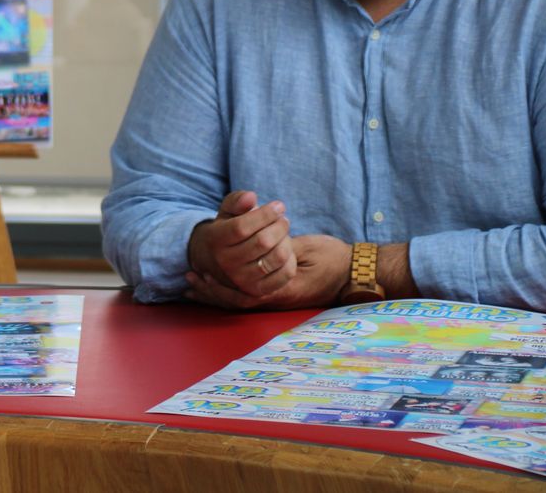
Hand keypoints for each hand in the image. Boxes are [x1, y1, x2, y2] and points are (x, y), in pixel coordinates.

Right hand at [186, 190, 295, 297]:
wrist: (216, 262)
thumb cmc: (227, 230)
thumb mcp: (226, 211)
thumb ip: (237, 200)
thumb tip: (251, 197)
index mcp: (217, 240)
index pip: (243, 227)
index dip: (265, 214)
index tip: (279, 206)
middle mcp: (226, 263)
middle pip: (263, 242)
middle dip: (280, 226)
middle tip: (283, 220)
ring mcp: (242, 280)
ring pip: (277, 257)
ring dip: (286, 241)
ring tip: (283, 234)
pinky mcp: (258, 291)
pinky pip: (285, 274)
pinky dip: (291, 259)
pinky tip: (285, 250)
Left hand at [186, 234, 351, 310]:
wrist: (357, 273)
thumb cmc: (333, 258)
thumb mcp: (304, 248)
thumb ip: (278, 249)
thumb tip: (254, 244)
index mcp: (281, 289)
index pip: (241, 294)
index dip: (218, 287)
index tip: (199, 275)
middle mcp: (278, 298)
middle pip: (236, 302)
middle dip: (211, 293)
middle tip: (188, 282)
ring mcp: (279, 297)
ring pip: (241, 301)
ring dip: (217, 293)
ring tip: (195, 285)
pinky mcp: (282, 293)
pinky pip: (251, 296)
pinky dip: (231, 291)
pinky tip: (218, 283)